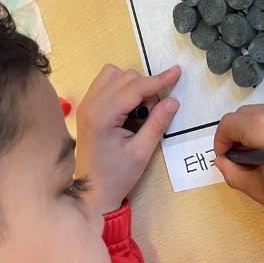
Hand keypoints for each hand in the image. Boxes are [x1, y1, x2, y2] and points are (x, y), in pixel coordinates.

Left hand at [75, 64, 180, 213]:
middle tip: (151, 116)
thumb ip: (157, 124)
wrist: (92, 190)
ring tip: (139, 111)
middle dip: (146, 89)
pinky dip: (121, 87)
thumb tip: (173, 100)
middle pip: (126, 77)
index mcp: (103, 116)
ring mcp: (86, 103)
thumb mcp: (142, 152)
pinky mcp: (87, 106)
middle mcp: (91, 104)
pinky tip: (128, 107)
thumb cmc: (117, 175)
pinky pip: (105, 82)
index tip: (177, 72)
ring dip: (133, 85)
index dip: (158, 80)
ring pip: (114, 74)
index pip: (135, 87)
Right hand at [214, 99, 263, 227]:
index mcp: (262, 125)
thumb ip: (232, 171)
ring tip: (258, 158)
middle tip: (239, 161)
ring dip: (252, 131)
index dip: (221, 142)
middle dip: (236, 136)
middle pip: (243, 116)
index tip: (224, 158)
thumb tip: (223, 161)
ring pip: (261, 113)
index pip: (228, 125)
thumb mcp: (257, 188)